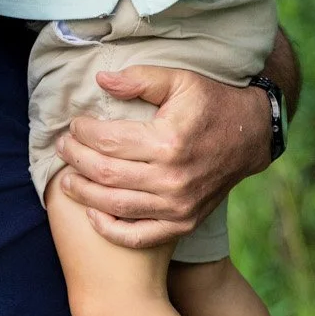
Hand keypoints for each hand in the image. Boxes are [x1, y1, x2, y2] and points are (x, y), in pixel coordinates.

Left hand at [53, 65, 271, 248]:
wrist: (251, 137)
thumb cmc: (211, 104)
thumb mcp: (180, 81)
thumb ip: (140, 79)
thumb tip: (101, 81)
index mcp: (168, 142)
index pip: (108, 141)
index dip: (82, 133)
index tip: (74, 126)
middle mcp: (172, 178)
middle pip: (105, 174)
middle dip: (75, 160)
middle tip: (62, 148)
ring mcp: (178, 205)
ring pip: (115, 205)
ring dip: (83, 194)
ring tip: (67, 179)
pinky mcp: (183, 223)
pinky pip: (139, 236)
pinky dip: (111, 230)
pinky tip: (93, 215)